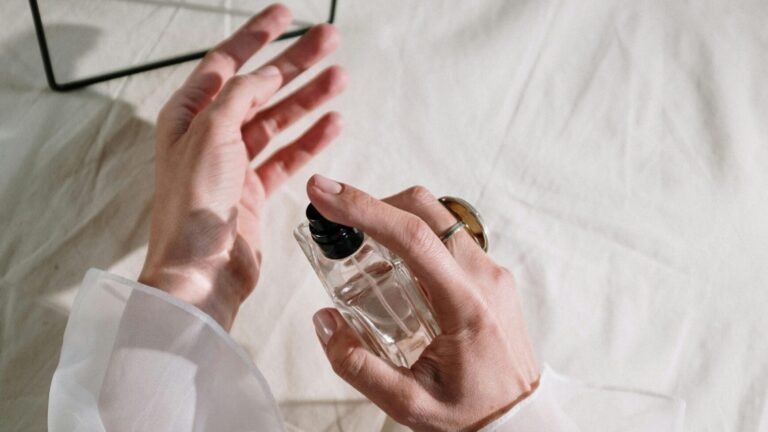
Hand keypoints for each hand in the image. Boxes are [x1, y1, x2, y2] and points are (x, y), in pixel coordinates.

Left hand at [139, 4, 346, 329]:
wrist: (201, 270)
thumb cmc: (192, 206)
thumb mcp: (211, 134)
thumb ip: (239, 98)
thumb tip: (265, 76)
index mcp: (189, 116)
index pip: (226, 63)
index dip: (256, 36)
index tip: (285, 14)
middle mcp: (211, 135)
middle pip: (261, 88)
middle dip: (295, 64)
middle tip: (329, 42)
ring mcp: (236, 163)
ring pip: (280, 120)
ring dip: (309, 99)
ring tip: (341, 78)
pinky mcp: (257, 190)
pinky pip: (289, 156)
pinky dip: (311, 140)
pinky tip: (333, 123)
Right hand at [307, 176, 539, 430]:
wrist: (521, 418)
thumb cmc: (473, 413)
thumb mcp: (409, 404)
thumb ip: (358, 366)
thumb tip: (323, 319)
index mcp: (466, 305)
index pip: (413, 237)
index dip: (364, 208)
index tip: (324, 193)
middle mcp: (485, 277)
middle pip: (426, 210)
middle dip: (376, 204)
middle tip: (340, 225)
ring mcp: (493, 272)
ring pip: (439, 217)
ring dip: (396, 220)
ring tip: (366, 255)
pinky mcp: (491, 274)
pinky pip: (449, 237)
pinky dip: (416, 238)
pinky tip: (397, 272)